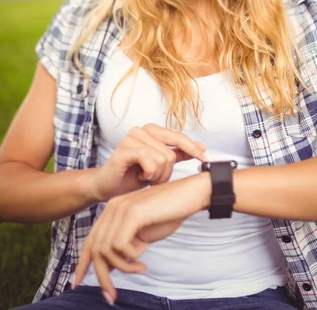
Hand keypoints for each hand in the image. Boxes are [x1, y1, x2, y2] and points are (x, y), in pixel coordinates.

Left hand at [74, 173, 209, 302]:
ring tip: (141, 267)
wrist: (189, 195)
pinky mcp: (132, 213)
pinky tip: (146, 249)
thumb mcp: (142, 235)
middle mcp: (112, 208)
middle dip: (102, 277)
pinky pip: (121, 246)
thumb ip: (124, 246)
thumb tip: (109, 267)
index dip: (82, 264)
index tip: (77, 283)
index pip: (90, 241)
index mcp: (112, 211)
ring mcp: (121, 208)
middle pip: (95, 249)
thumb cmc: (169, 214)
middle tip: (112, 297)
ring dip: (124, 267)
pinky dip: (133, 256)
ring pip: (106, 250)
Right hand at [90, 123, 207, 201]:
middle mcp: (142, 130)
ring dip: (157, 176)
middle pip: (170, 153)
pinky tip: (141, 176)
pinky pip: (148, 160)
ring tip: (146, 177)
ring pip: (161, 159)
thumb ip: (179, 154)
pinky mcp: (123, 149)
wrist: (109, 187)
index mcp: (153, 131)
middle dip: (166, 172)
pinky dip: (149, 173)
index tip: (206, 159)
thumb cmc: (134, 175)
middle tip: (154, 179)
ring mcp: (132, 137)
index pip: (179, 138)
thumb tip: (201, 147)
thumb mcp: (161, 165)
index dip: (193, 149)